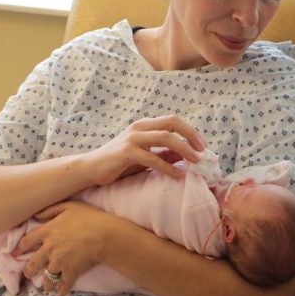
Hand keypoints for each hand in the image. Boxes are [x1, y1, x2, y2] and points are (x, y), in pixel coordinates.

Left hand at [16, 201, 115, 295]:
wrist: (104, 235)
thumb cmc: (89, 217)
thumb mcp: (69, 206)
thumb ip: (50, 210)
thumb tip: (36, 216)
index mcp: (47, 232)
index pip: (26, 242)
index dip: (19, 249)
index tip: (16, 254)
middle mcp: (49, 249)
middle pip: (32, 264)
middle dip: (28, 271)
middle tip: (28, 274)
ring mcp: (59, 263)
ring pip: (46, 278)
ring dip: (46, 284)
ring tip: (47, 286)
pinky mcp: (70, 273)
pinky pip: (62, 286)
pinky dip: (61, 291)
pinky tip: (61, 293)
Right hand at [85, 115, 206, 185]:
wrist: (90, 169)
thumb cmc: (118, 163)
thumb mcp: (145, 156)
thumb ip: (163, 153)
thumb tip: (186, 155)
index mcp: (144, 125)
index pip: (173, 120)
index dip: (190, 131)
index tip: (202, 146)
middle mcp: (139, 127)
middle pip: (172, 123)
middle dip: (191, 135)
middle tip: (203, 151)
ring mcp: (132, 138)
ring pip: (165, 137)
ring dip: (184, 149)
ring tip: (196, 162)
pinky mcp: (126, 152)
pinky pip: (152, 158)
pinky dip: (168, 166)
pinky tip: (178, 175)